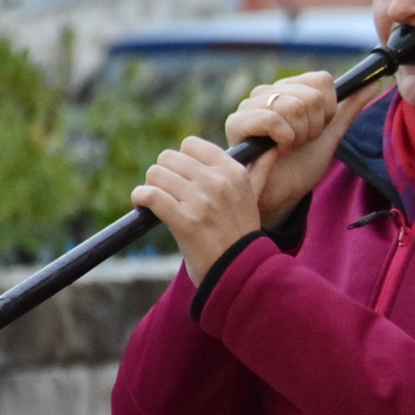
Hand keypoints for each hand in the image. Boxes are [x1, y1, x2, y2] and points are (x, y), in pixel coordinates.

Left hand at [131, 137, 268, 285]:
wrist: (239, 270)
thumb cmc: (241, 233)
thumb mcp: (254, 197)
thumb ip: (260, 170)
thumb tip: (274, 149)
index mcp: (234, 172)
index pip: (191, 145)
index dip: (181, 160)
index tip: (183, 176)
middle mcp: (219, 182)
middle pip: (169, 158)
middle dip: (163, 174)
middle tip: (167, 192)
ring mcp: (202, 201)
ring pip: (156, 175)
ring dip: (151, 187)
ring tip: (156, 202)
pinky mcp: (185, 221)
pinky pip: (151, 195)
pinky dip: (141, 199)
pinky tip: (143, 206)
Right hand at [224, 73, 377, 228]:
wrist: (284, 194)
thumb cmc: (302, 163)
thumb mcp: (331, 133)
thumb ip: (350, 107)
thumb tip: (375, 81)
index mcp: (289, 89)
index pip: (321, 80)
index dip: (328, 109)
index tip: (319, 127)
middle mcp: (267, 92)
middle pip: (311, 96)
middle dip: (314, 126)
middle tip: (301, 140)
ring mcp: (250, 105)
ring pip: (293, 106)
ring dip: (299, 135)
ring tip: (288, 146)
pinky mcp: (237, 122)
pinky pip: (272, 119)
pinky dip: (284, 139)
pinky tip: (277, 149)